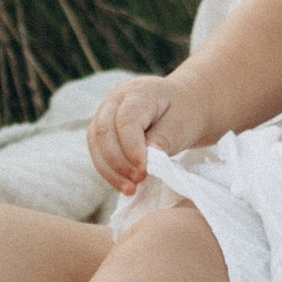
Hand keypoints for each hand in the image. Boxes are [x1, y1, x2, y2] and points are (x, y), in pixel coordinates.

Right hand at [87, 76, 196, 196]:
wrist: (184, 105)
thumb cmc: (186, 113)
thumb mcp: (182, 125)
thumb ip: (163, 140)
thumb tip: (145, 161)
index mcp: (139, 91)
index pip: (126, 120)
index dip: (132, 148)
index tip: (145, 171)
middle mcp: (116, 98)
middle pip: (103, 130)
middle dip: (118, 161)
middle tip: (138, 181)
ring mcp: (106, 112)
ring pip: (95, 143)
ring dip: (110, 170)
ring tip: (130, 189)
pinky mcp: (103, 129)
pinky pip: (98, 151)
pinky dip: (109, 170)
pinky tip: (124, 184)